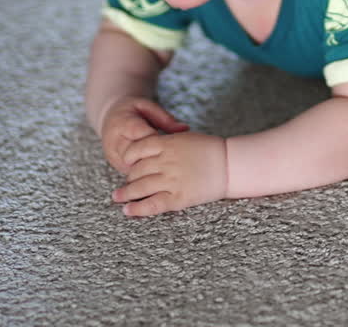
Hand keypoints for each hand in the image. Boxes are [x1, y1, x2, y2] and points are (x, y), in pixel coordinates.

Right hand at [98, 97, 188, 173]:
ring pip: (134, 169)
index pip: (143, 137)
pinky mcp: (116, 166)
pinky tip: (163, 176)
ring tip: (172, 172)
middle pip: (138, 157)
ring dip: (152, 171)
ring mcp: (114, 157)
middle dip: (157, 160)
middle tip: (178, 164)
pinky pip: (132, 174)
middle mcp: (115, 143)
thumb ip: (164, 118)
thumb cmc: (133, 110)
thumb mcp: (147, 107)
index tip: (177, 147)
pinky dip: (146, 176)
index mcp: (123, 124)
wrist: (110, 118)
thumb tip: (185, 129)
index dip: (160, 144)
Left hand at [113, 132, 227, 215]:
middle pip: (136, 170)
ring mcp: (171, 180)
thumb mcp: (185, 138)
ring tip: (117, 197)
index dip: (128, 157)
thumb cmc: (210, 150)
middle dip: (129, 177)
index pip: (137, 149)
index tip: (126, 163)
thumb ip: (165, 143)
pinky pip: (152, 204)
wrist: (230, 164)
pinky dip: (137, 208)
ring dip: (125, 194)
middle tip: (126, 184)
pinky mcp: (178, 197)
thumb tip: (147, 151)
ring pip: (140, 187)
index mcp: (167, 144)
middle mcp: (166, 161)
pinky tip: (127, 211)